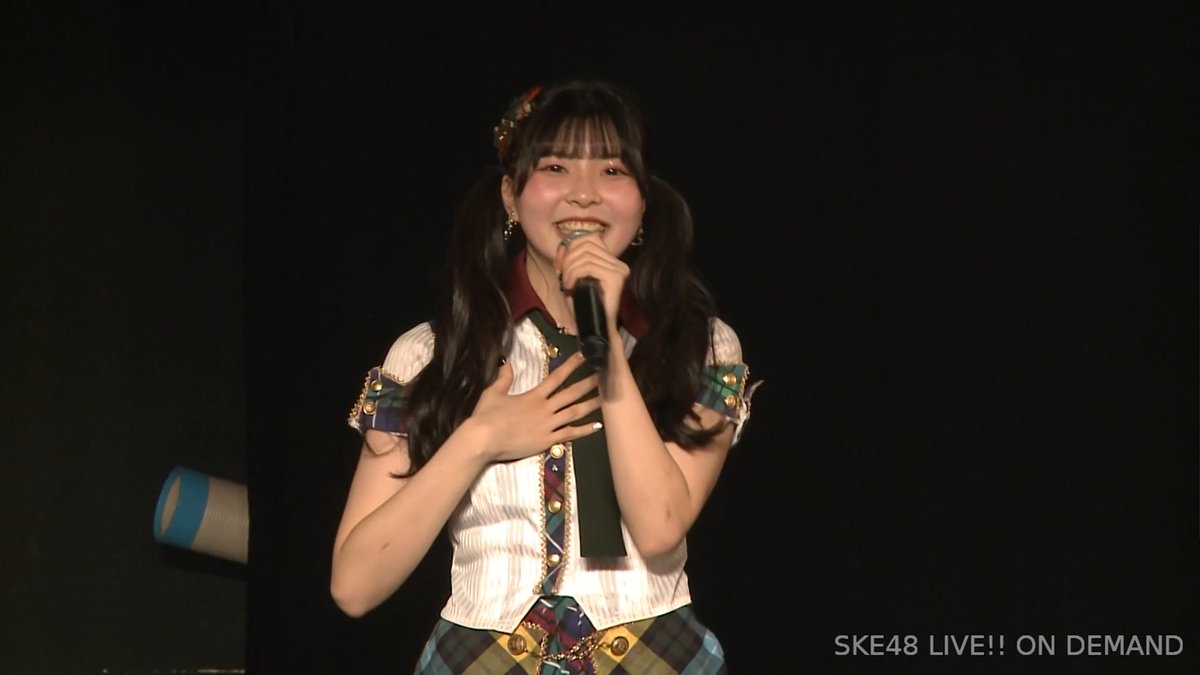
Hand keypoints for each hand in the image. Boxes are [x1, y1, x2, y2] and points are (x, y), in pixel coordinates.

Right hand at [470, 352, 601, 462]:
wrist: (483, 439)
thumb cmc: (486, 416)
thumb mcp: (493, 393)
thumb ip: (504, 378)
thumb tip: (507, 363)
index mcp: (534, 395)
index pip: (557, 377)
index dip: (572, 366)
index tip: (584, 357)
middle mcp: (545, 408)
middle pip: (572, 393)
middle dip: (589, 383)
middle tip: (604, 375)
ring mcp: (548, 425)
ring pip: (575, 413)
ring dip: (591, 404)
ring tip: (607, 398)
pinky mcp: (547, 441)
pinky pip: (570, 434)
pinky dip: (584, 430)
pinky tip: (597, 426)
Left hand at [556, 233, 628, 330]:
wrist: (594, 331)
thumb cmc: (584, 307)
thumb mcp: (573, 279)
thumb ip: (569, 261)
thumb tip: (562, 247)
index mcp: (612, 261)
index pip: (590, 238)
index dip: (571, 247)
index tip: (560, 265)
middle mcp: (619, 263)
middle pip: (586, 244)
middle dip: (568, 258)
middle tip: (562, 277)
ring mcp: (619, 270)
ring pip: (585, 255)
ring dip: (569, 269)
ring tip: (566, 284)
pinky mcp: (616, 278)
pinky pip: (588, 266)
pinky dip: (573, 275)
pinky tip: (570, 287)